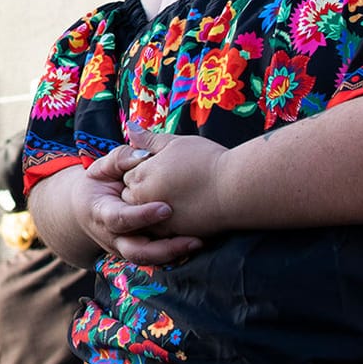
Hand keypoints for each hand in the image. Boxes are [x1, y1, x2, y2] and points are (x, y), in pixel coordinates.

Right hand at [65, 148, 202, 263]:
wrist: (84, 207)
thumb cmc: (97, 183)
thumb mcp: (102, 167)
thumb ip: (121, 158)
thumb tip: (143, 155)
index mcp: (101, 213)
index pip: (120, 219)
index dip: (141, 216)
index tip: (166, 209)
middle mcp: (112, 237)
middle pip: (136, 251)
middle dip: (163, 248)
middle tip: (191, 238)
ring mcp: (123, 248)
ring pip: (148, 260)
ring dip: (173, 254)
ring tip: (198, 243)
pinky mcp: (137, 252)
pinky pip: (155, 259)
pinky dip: (174, 254)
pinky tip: (194, 244)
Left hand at [115, 126, 232, 239]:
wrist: (234, 189)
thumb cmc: (207, 161)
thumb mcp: (175, 142)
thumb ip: (149, 139)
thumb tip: (131, 129)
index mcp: (140, 175)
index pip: (127, 175)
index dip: (143, 170)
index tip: (162, 168)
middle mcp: (143, 199)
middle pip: (131, 196)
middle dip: (143, 191)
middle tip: (169, 183)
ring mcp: (157, 219)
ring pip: (144, 216)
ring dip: (153, 208)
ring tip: (178, 197)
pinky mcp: (173, 234)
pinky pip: (160, 231)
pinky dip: (167, 222)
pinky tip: (183, 211)